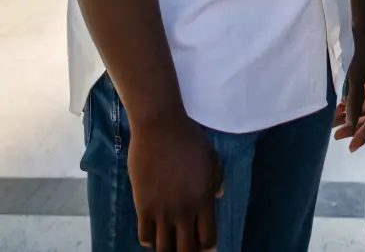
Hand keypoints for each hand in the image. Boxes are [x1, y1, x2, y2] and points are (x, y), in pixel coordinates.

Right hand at [128, 111, 221, 251]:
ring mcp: (162, 210)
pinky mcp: (143, 206)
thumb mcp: (211, 157)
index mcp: (204, 199)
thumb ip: (216, 180)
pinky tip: (154, 232)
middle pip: (187, 250)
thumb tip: (219, 195)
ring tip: (170, 242)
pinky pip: (145, 237)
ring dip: (168, 249)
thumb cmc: (189, 138)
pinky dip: (150, 240)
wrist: (160, 127)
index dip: (208, 247)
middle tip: (186, 246)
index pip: (208, 238)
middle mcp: (184, 210)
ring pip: (164, 249)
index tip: (205, 246)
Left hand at [334, 19, 364, 151]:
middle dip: (354, 126)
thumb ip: (353, 101)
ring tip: (333, 124)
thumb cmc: (362, 49)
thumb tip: (350, 125)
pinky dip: (350, 104)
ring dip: (349, 115)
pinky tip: (339, 108)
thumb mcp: (356, 76)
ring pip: (362, 105)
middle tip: (336, 135)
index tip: (351, 147)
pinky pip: (359, 95)